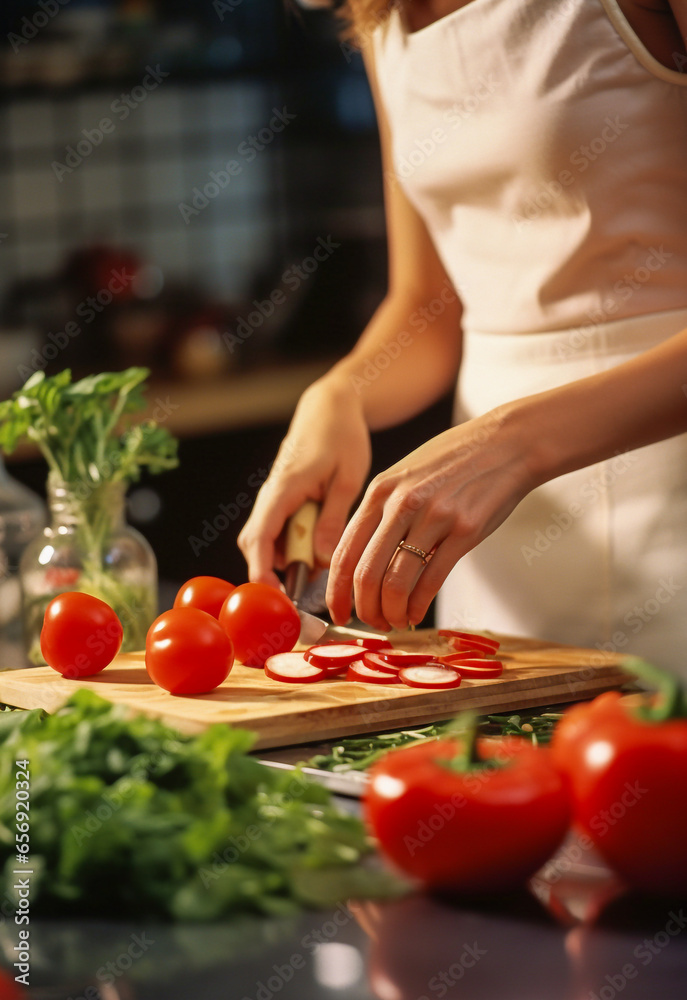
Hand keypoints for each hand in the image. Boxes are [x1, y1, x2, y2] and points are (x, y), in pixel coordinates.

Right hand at [238, 377, 371, 588]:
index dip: (261, 572)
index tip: (273, 597)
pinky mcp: (281, 502)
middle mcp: (270, 496)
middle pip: (256, 546)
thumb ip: (333, 519)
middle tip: (305, 595)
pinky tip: (318, 553)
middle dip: (274, 574)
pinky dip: (293, 548)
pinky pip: (278, 533)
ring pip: (266, 542)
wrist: (330, 408)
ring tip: (319, 573)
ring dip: (287, 561)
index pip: (259, 539)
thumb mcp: (347, 479)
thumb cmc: (341, 437)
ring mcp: (273, 499)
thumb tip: (322, 560)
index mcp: (283, 489)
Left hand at [326, 403, 535, 629]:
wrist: (506, 443)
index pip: (344, 552)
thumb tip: (359, 558)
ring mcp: (433, 517)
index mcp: (379, 491)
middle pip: (365, 574)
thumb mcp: (405, 476)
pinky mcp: (465, 531)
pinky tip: (417, 613)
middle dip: (364, 609)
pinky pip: (432, 581)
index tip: (338, 612)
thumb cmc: (454, 462)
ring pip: (396, 583)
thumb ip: (381, 511)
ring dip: (391, 612)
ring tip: (396, 621)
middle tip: (372, 623)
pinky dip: (418, 606)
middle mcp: (401, 504)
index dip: (336, 591)